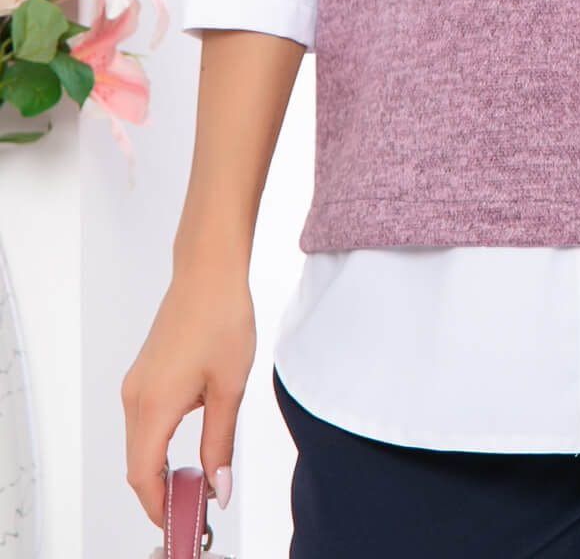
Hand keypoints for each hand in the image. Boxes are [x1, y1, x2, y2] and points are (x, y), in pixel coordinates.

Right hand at [121, 266, 255, 529]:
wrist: (209, 271)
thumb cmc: (221, 317)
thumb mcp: (229, 388)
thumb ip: (219, 443)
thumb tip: (217, 487)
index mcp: (154, 404)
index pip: (144, 475)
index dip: (158, 507)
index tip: (180, 522)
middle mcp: (135, 396)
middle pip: (137, 463)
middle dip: (160, 492)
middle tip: (194, 508)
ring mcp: (136, 383)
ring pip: (139, 443)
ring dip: (160, 467)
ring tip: (196, 480)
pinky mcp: (144, 373)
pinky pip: (143, 421)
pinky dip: (158, 443)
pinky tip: (188, 445)